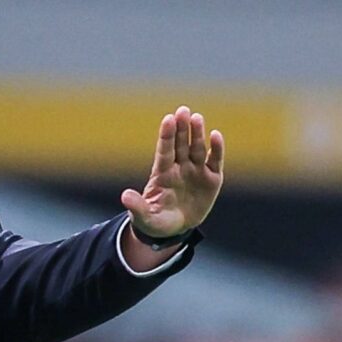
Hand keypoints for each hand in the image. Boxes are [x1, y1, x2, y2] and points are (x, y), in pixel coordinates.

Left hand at [121, 107, 224, 240]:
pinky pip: (214, 161)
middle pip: (180, 144)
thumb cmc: (157, 222)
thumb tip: (125, 196)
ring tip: (197, 118)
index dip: (166, 136)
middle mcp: (179, 167)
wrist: (176, 230)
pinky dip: (216, 149)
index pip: (164, 151)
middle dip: (181, 128)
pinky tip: (216, 135)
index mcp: (162, 174)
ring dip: (197, 133)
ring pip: (196, 148)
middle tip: (183, 110)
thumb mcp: (145, 218)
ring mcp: (196, 171)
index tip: (168, 119)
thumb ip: (137, 207)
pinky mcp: (211, 179)